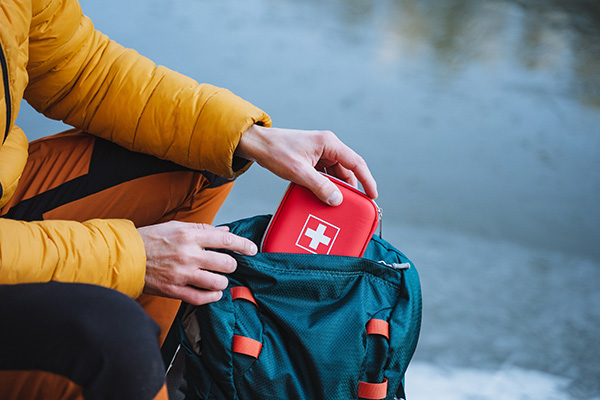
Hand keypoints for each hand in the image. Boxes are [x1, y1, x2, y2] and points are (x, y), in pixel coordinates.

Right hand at [138, 221, 256, 304]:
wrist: (126, 257)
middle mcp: (188, 255)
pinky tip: (213, 292)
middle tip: (226, 265)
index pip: (226, 240)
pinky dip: (212, 296)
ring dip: (222, 281)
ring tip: (217, 278)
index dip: (243, 245)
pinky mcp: (175, 290)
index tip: (252, 249)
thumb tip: (225, 231)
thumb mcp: (176, 227)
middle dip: (231, 265)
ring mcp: (182, 274)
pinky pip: (202, 298)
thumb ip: (203, 229)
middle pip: (226, 263)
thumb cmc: (151, 239)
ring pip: (218, 282)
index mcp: (190, 236)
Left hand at [235, 125, 377, 205]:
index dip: (367, 180)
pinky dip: (326, 186)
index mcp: (329, 143)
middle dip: (350, 189)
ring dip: (336, 188)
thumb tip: (337, 200)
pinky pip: (325, 175)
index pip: (356, 163)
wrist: (257, 144)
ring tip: (336, 205)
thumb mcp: (299, 172)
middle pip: (347, 170)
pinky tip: (323, 197)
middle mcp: (328, 146)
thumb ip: (320, 186)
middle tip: (352, 206)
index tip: (373, 196)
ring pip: (336, 174)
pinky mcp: (312, 159)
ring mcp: (320, 153)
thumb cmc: (276, 152)